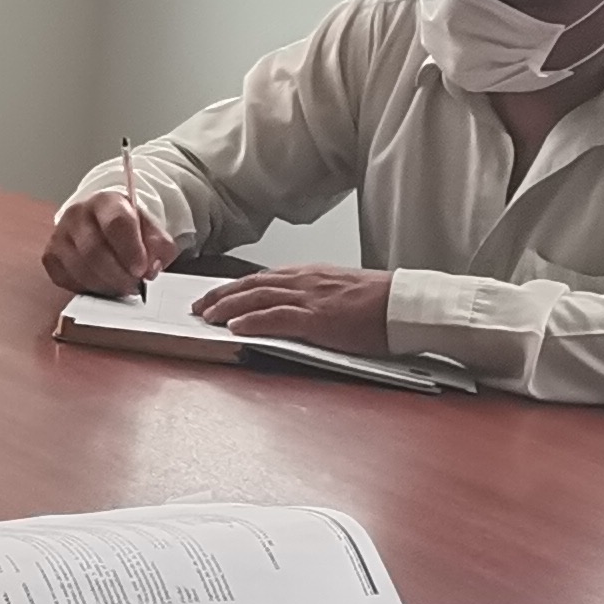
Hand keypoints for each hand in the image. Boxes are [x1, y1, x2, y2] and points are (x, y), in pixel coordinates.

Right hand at [43, 187, 175, 297]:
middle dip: (118, 275)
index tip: (142, 271)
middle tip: (134, 287)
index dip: (130, 250)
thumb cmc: (126, 228)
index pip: (116, 223)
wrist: (101, 224)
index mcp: (105, 202)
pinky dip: (88, 288)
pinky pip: (66, 280)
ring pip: (80, 269)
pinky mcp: (50, 256)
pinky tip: (102, 285)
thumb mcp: (149, 229)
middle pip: (94, 250)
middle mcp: (77, 214)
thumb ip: (158, 246)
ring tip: (122, 287)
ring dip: (105, 285)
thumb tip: (152, 268)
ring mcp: (60, 235)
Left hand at [192, 264, 396, 357]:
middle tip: (197, 307)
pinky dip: (253, 321)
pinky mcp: (319, 319)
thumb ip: (316, 295)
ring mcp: (311, 299)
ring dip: (228, 308)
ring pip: (258, 298)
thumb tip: (296, 306)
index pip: (263, 277)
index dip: (235, 287)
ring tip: (207, 317)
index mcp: (310, 275)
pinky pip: (278, 318)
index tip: (214, 295)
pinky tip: (235, 327)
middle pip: (252, 285)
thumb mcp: (341, 291)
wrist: (405, 305)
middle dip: (221, 295)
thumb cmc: (380, 302)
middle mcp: (305, 281)